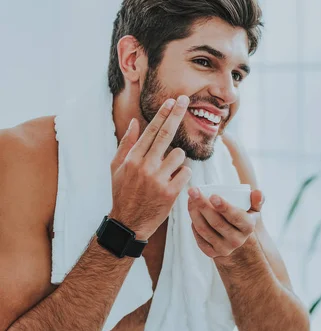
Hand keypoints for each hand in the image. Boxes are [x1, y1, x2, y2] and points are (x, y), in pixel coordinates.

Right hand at [109, 96, 191, 239]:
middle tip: (185, 100)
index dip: (163, 114)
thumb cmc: (122, 193)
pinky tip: (174, 182)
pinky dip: (183, 175)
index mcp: (132, 158)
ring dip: (178, 160)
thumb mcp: (117, 168)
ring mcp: (158, 179)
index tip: (172, 101)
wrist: (127, 223)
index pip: (151, 131)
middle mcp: (145, 166)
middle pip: (166, 134)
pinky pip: (186, 173)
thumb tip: (136, 122)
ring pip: (179, 155)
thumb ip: (127, 144)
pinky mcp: (170, 192)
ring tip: (168, 171)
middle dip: (176, 115)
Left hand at [188, 188, 264, 258]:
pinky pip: (199, 238)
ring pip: (205, 230)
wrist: (238, 242)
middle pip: (216, 222)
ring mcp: (224, 248)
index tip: (212, 195)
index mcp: (248, 227)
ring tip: (190, 199)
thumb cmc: (243, 219)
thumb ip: (257, 200)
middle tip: (193, 191)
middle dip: (202, 205)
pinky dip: (193, 225)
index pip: (235, 217)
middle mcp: (237, 240)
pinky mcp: (212, 254)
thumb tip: (257, 192)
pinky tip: (192, 212)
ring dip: (194, 213)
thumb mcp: (253, 211)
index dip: (224, 207)